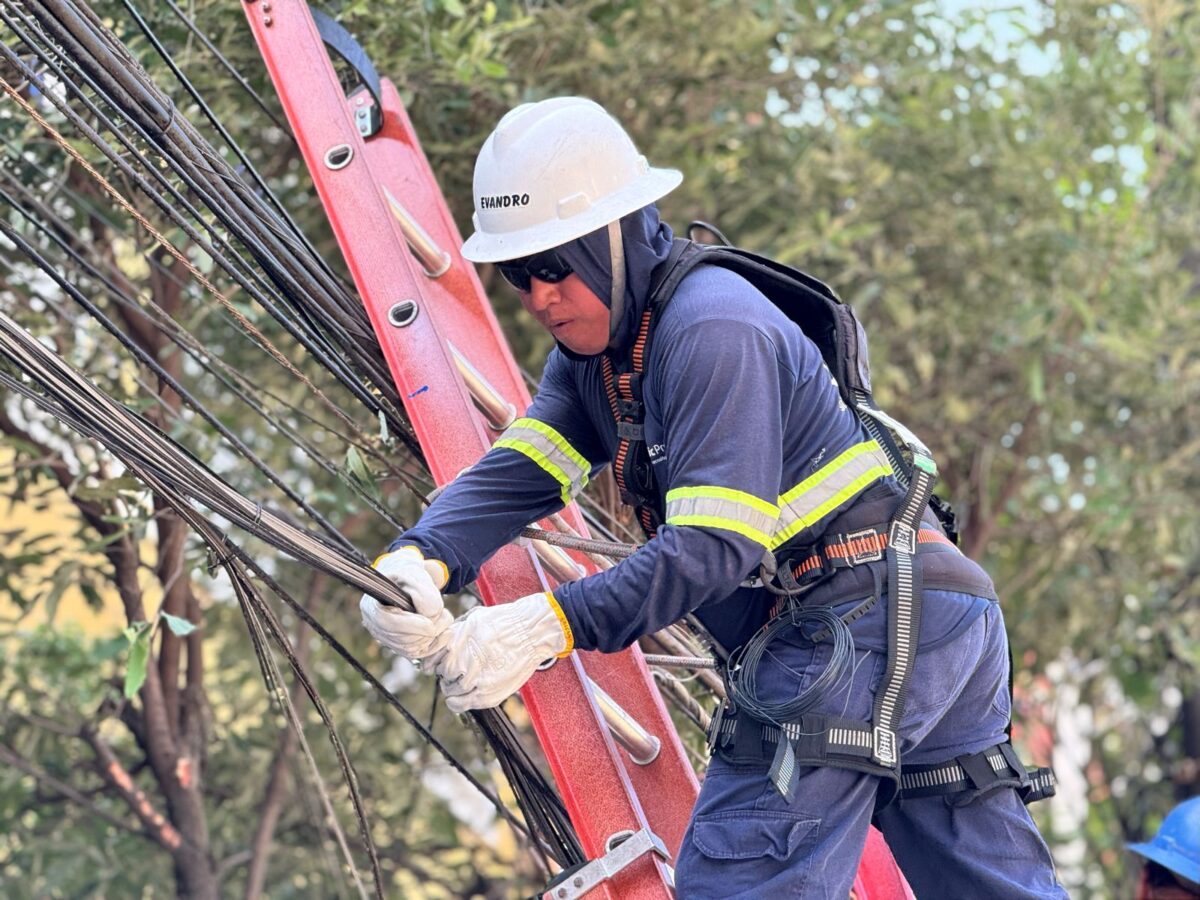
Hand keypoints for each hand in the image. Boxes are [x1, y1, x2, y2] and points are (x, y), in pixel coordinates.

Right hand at [360, 547, 452, 661]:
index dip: (410, 626)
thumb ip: (423, 592)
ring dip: (433, 636)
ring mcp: (386, 639)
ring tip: (443, 617)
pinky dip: (434, 645)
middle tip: (444, 615)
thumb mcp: (416, 576)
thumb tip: (429, 614)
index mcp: (371, 605)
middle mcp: (374, 626)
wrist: (408, 583)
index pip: (387, 623)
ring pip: (412, 648)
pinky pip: (417, 653)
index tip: (430, 624)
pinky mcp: (399, 646)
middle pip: (402, 639)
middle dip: (428, 630)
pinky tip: (445, 633)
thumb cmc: (409, 577)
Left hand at [434, 592, 571, 713]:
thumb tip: (438, 647)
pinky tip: (460, 696)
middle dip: (447, 671)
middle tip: (458, 669)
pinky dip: (456, 702)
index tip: (439, 662)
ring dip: (454, 686)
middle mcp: (464, 657)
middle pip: (442, 672)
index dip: (435, 661)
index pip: (432, 657)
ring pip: (449, 688)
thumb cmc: (507, 623)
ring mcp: (475, 677)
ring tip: (466, 679)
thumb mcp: (475, 618)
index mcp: (459, 638)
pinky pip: (459, 703)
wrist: (533, 633)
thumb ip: (455, 633)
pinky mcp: (487, 693)